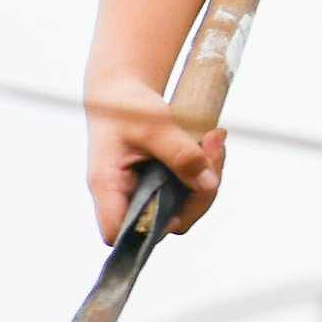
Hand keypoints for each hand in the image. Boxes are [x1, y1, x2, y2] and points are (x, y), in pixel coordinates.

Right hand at [87, 90, 221, 244]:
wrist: (123, 90)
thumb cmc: (125, 105)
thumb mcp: (153, 124)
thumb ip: (180, 154)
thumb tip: (208, 183)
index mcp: (108, 184)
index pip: (118, 230)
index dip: (147, 231)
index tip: (178, 207)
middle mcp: (125, 195)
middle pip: (164, 223)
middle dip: (198, 194)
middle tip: (213, 149)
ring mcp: (145, 192)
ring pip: (184, 207)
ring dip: (208, 177)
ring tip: (213, 139)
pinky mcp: (162, 184)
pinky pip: (190, 190)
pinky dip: (207, 169)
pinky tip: (209, 142)